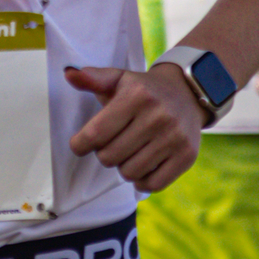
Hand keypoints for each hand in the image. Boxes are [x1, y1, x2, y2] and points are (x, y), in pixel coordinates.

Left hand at [65, 62, 203, 190]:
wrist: (188, 92)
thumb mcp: (120, 78)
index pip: (95, 134)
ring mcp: (174, 137)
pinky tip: (143, 167)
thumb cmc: (145, 90)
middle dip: (105, 153)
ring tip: (130, 152)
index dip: (80, 145)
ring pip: (130, 173)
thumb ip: (93, 78)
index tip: (80, 145)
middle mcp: (157, 116)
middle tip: (112, 143)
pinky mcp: (187, 155)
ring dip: (124, 167)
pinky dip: (142, 181)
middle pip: (110, 157)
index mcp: (137, 96)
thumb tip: (69, 74)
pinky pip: (153, 184)